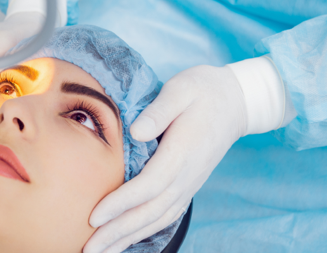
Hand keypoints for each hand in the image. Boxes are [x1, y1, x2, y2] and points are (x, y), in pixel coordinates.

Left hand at [84, 65, 247, 252]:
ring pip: (158, 219)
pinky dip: (145, 230)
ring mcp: (190, 183)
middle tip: (88, 248)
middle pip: (150, 212)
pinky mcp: (188, 184)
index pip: (149, 185)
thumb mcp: (182, 89)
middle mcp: (187, 175)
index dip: (121, 203)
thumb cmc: (204, 91)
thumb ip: (159, 110)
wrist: (237, 101)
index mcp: (182, 152)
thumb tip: (136, 132)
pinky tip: (127, 238)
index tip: (94, 216)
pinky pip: (166, 214)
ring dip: (128, 237)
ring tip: (102, 252)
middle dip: (118, 232)